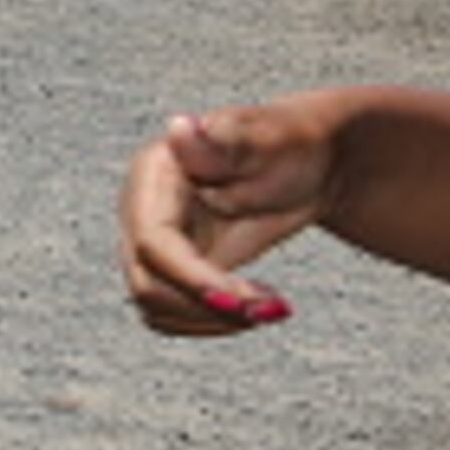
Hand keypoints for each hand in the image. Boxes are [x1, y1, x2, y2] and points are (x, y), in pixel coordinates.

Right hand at [119, 105, 320, 335]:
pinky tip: (253, 305)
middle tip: (271, 307)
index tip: (243, 301)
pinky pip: (171, 314)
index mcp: (156, 175)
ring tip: (270, 306)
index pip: (154, 243)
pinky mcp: (170, 269)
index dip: (192, 280)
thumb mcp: (267, 138)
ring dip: (212, 319)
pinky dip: (211, 322)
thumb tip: (178, 128)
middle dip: (207, 306)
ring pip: (156, 307)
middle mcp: (143, 211)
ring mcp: (153, 243)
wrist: (306, 163)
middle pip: (148, 283)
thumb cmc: (290, 143)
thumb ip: (222, 144)